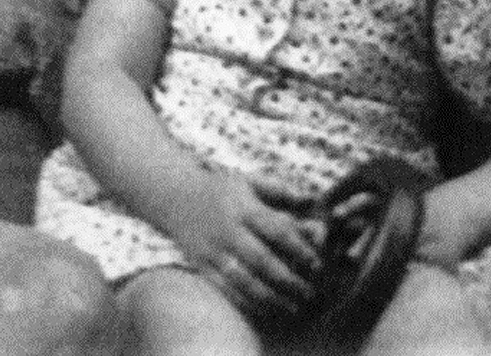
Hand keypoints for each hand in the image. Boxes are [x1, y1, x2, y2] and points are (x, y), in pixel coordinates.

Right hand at [163, 169, 324, 324]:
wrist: (173, 196)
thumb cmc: (219, 189)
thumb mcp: (247, 180)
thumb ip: (278, 190)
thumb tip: (310, 200)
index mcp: (242, 207)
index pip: (276, 230)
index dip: (299, 249)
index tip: (317, 264)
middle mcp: (228, 230)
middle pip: (262, 260)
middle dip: (288, 280)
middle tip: (310, 292)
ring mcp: (212, 250)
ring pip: (243, 280)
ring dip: (270, 297)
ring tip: (292, 307)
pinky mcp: (201, 265)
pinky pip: (225, 289)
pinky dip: (246, 302)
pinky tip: (265, 309)